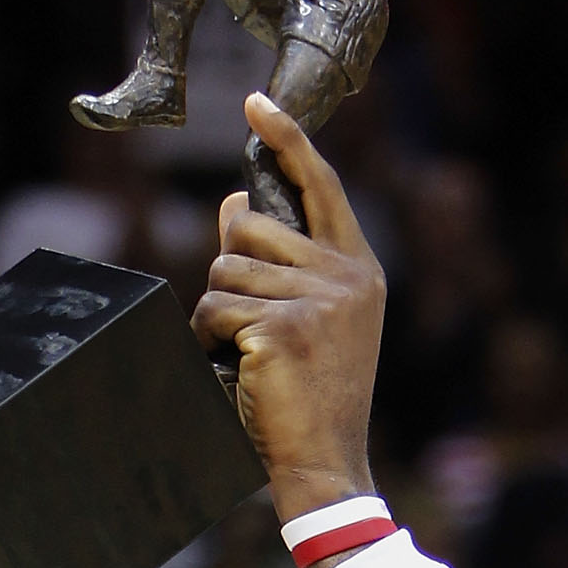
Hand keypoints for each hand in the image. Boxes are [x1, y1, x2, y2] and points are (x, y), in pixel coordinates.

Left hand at [191, 97, 384, 524]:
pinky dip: (208, 341)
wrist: (327, 464)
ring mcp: (317, 302)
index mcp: (359, 269)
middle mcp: (344, 276)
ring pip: (224, 272)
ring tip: (242, 353)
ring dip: (216, 313)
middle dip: (228, 269)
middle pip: (249, 229)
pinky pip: (213, 310)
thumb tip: (234, 203)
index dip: (286, 141)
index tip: (256, 104)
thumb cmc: (315, 398)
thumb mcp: (314, 321)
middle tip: (243, 320)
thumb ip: (284, 263)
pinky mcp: (282, 329)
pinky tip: (235, 370)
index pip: (320, 185)